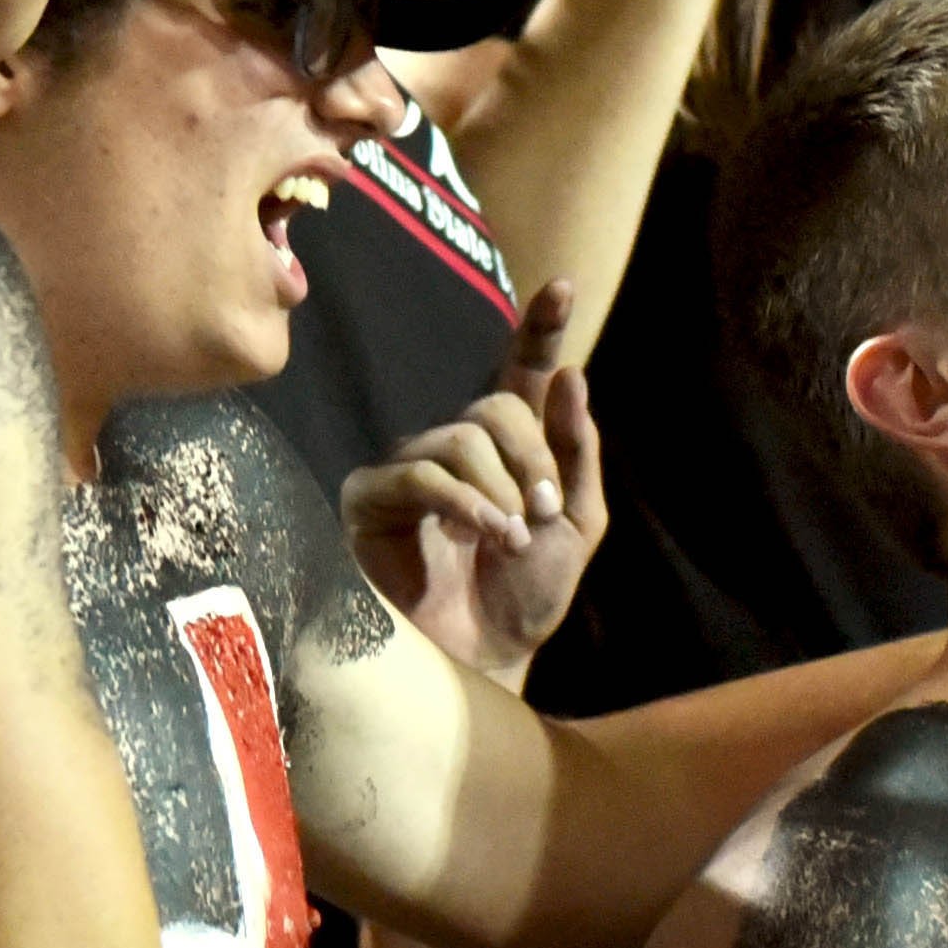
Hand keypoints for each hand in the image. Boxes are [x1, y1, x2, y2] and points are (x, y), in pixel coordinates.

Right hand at [342, 281, 603, 680]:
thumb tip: (571, 375)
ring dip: (501, 491)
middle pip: (494, 408)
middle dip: (533, 459)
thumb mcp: (576, 526)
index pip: (518, 374)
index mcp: (506, 449)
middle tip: (544, 513)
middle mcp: (453, 448)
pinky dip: (465, 504)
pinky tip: (481, 537)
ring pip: (461, 439)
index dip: (539, 330)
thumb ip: (577, 455)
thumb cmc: (523, 598)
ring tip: (511, 539)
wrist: (485, 662)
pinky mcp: (370, 500)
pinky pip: (422, 476)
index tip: (564, 285)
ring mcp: (408, 469)